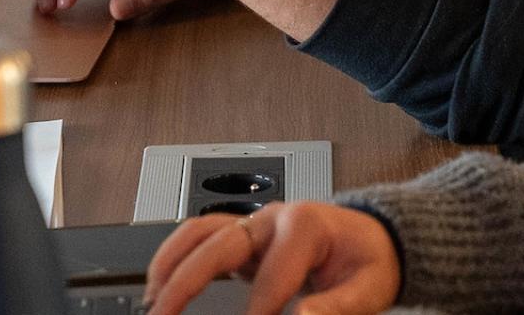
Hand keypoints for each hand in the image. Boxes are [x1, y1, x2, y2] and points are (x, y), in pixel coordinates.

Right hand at [146, 203, 400, 314]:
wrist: (370, 239)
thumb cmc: (367, 260)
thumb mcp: (368, 287)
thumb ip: (337, 307)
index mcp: (306, 224)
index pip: (272, 276)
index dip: (260, 311)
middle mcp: (274, 218)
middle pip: (220, 243)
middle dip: (188, 281)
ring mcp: (256, 224)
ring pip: (200, 232)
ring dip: (171, 263)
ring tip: (153, 301)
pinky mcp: (244, 237)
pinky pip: (200, 238)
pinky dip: (175, 256)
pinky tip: (161, 284)